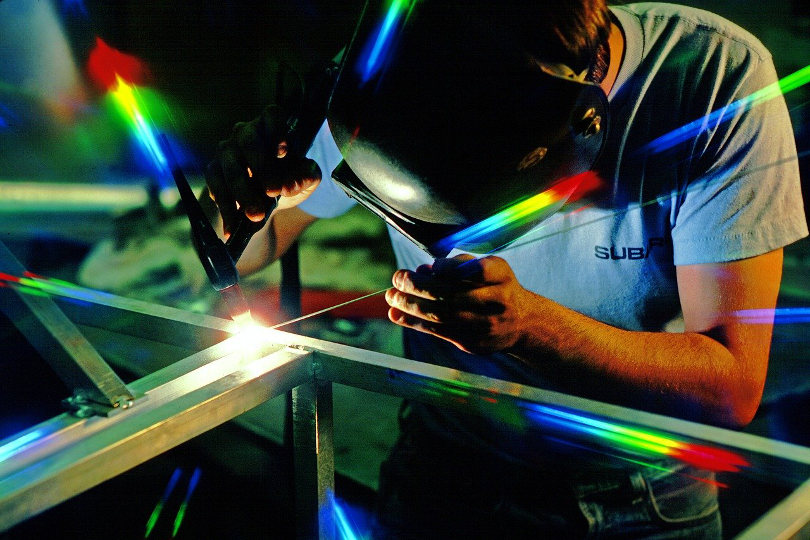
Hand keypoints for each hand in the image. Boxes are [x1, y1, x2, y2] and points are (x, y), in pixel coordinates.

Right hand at [205, 104, 320, 238]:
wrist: (265, 204)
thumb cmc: (288, 182)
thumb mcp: (304, 181)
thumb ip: (306, 177)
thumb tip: (293, 183)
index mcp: (272, 128)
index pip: (272, 115)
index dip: (277, 129)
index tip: (283, 152)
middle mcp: (246, 134)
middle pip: (249, 142)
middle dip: (262, 168)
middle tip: (274, 192)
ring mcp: (227, 152)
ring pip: (231, 167)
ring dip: (243, 194)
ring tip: (256, 216)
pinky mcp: (214, 172)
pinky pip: (216, 188)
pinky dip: (226, 209)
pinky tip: (232, 228)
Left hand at [385, 254, 531, 354]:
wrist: (521, 323)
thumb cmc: (497, 288)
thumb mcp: (489, 268)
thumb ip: (459, 265)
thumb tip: (423, 270)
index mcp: (501, 277)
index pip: (478, 270)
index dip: (451, 268)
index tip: (430, 267)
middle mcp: (497, 302)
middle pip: (453, 295)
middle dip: (419, 286)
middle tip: (398, 277)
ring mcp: (486, 326)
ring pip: (442, 316)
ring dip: (411, 306)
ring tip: (391, 296)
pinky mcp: (474, 343)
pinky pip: (439, 332)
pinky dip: (414, 322)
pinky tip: (396, 314)